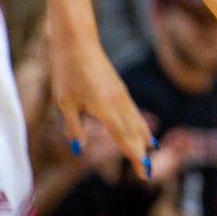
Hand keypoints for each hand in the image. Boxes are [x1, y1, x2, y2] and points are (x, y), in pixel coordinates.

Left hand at [49, 35, 154, 179]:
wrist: (78, 41)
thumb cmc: (67, 71)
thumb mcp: (65, 102)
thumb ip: (74, 126)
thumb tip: (79, 149)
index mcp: (105, 108)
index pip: (122, 137)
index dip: (133, 156)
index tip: (143, 172)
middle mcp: (117, 102)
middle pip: (132, 132)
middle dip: (140, 153)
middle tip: (147, 174)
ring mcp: (120, 93)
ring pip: (135, 119)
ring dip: (142, 137)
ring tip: (151, 150)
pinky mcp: (118, 87)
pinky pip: (132, 110)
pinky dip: (139, 122)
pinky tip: (141, 127)